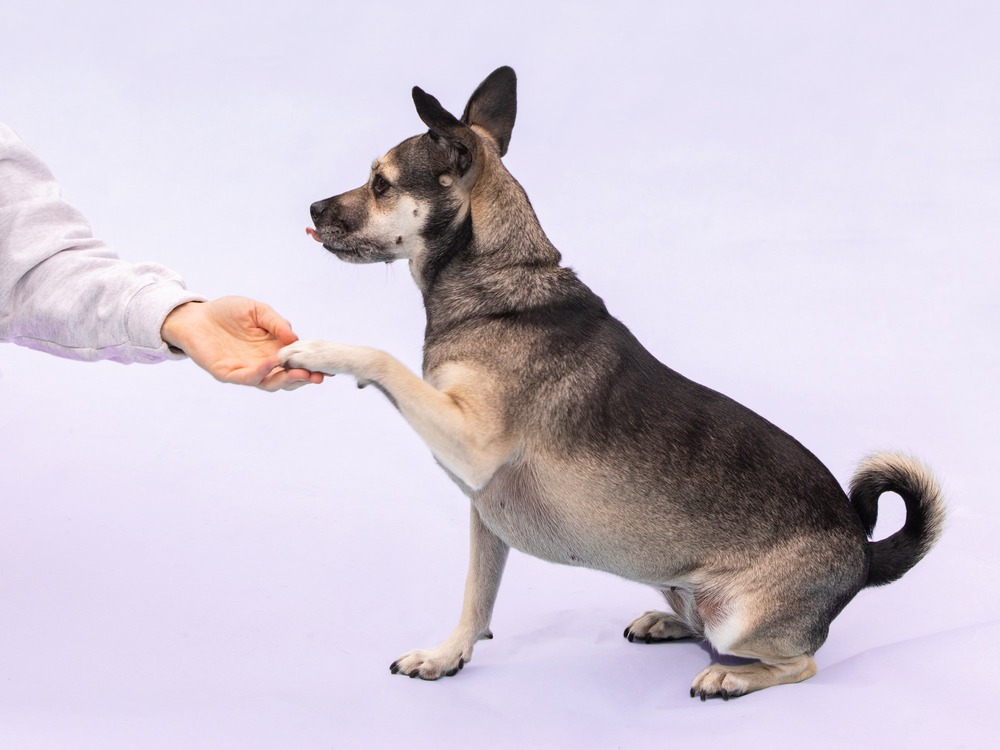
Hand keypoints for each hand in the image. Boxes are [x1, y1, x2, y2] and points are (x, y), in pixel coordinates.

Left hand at [160, 297, 324, 390]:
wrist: (194, 315)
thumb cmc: (226, 312)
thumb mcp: (257, 311)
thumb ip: (276, 323)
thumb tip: (295, 338)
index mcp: (273, 350)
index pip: (297, 362)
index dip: (312, 365)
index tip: (328, 365)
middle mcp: (262, 364)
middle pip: (288, 378)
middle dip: (304, 378)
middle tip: (320, 375)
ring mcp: (246, 371)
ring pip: (271, 383)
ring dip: (287, 380)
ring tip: (302, 374)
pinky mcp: (228, 374)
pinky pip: (248, 377)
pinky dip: (262, 372)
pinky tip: (272, 362)